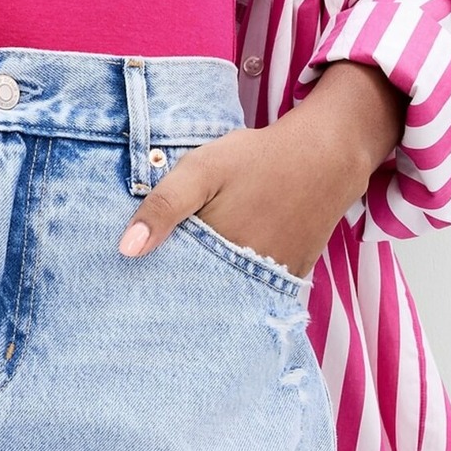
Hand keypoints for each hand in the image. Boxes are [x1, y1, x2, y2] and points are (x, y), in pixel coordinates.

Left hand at [116, 117, 370, 278]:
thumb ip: (163, 207)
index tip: (129, 279)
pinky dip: (236, 281)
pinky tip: (220, 265)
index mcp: (220, 258)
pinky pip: (255, 289)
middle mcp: (249, 279)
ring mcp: (273, 281)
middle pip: (200, 294)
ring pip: (227, 294)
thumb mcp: (201, 170)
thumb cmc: (256, 160)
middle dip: (175, 289)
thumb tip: (126, 250)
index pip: (173, 285)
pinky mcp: (291, 275)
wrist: (325, 156)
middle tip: (151, 279)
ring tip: (182, 275)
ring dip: (206, 286)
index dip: (150, 281)